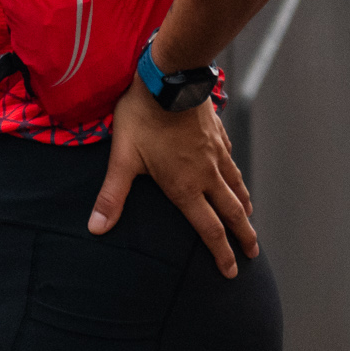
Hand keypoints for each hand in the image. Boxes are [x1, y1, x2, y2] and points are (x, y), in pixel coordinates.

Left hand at [91, 77, 258, 274]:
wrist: (170, 78)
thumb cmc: (142, 117)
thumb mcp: (123, 158)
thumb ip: (112, 196)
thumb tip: (96, 228)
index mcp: (185, 186)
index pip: (209, 229)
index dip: (221, 253)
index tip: (231, 272)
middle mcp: (206, 174)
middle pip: (232, 212)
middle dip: (243, 236)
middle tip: (252, 253)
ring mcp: (215, 153)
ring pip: (236, 186)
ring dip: (244, 206)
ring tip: (250, 219)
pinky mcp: (218, 134)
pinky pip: (230, 161)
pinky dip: (236, 175)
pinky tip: (234, 175)